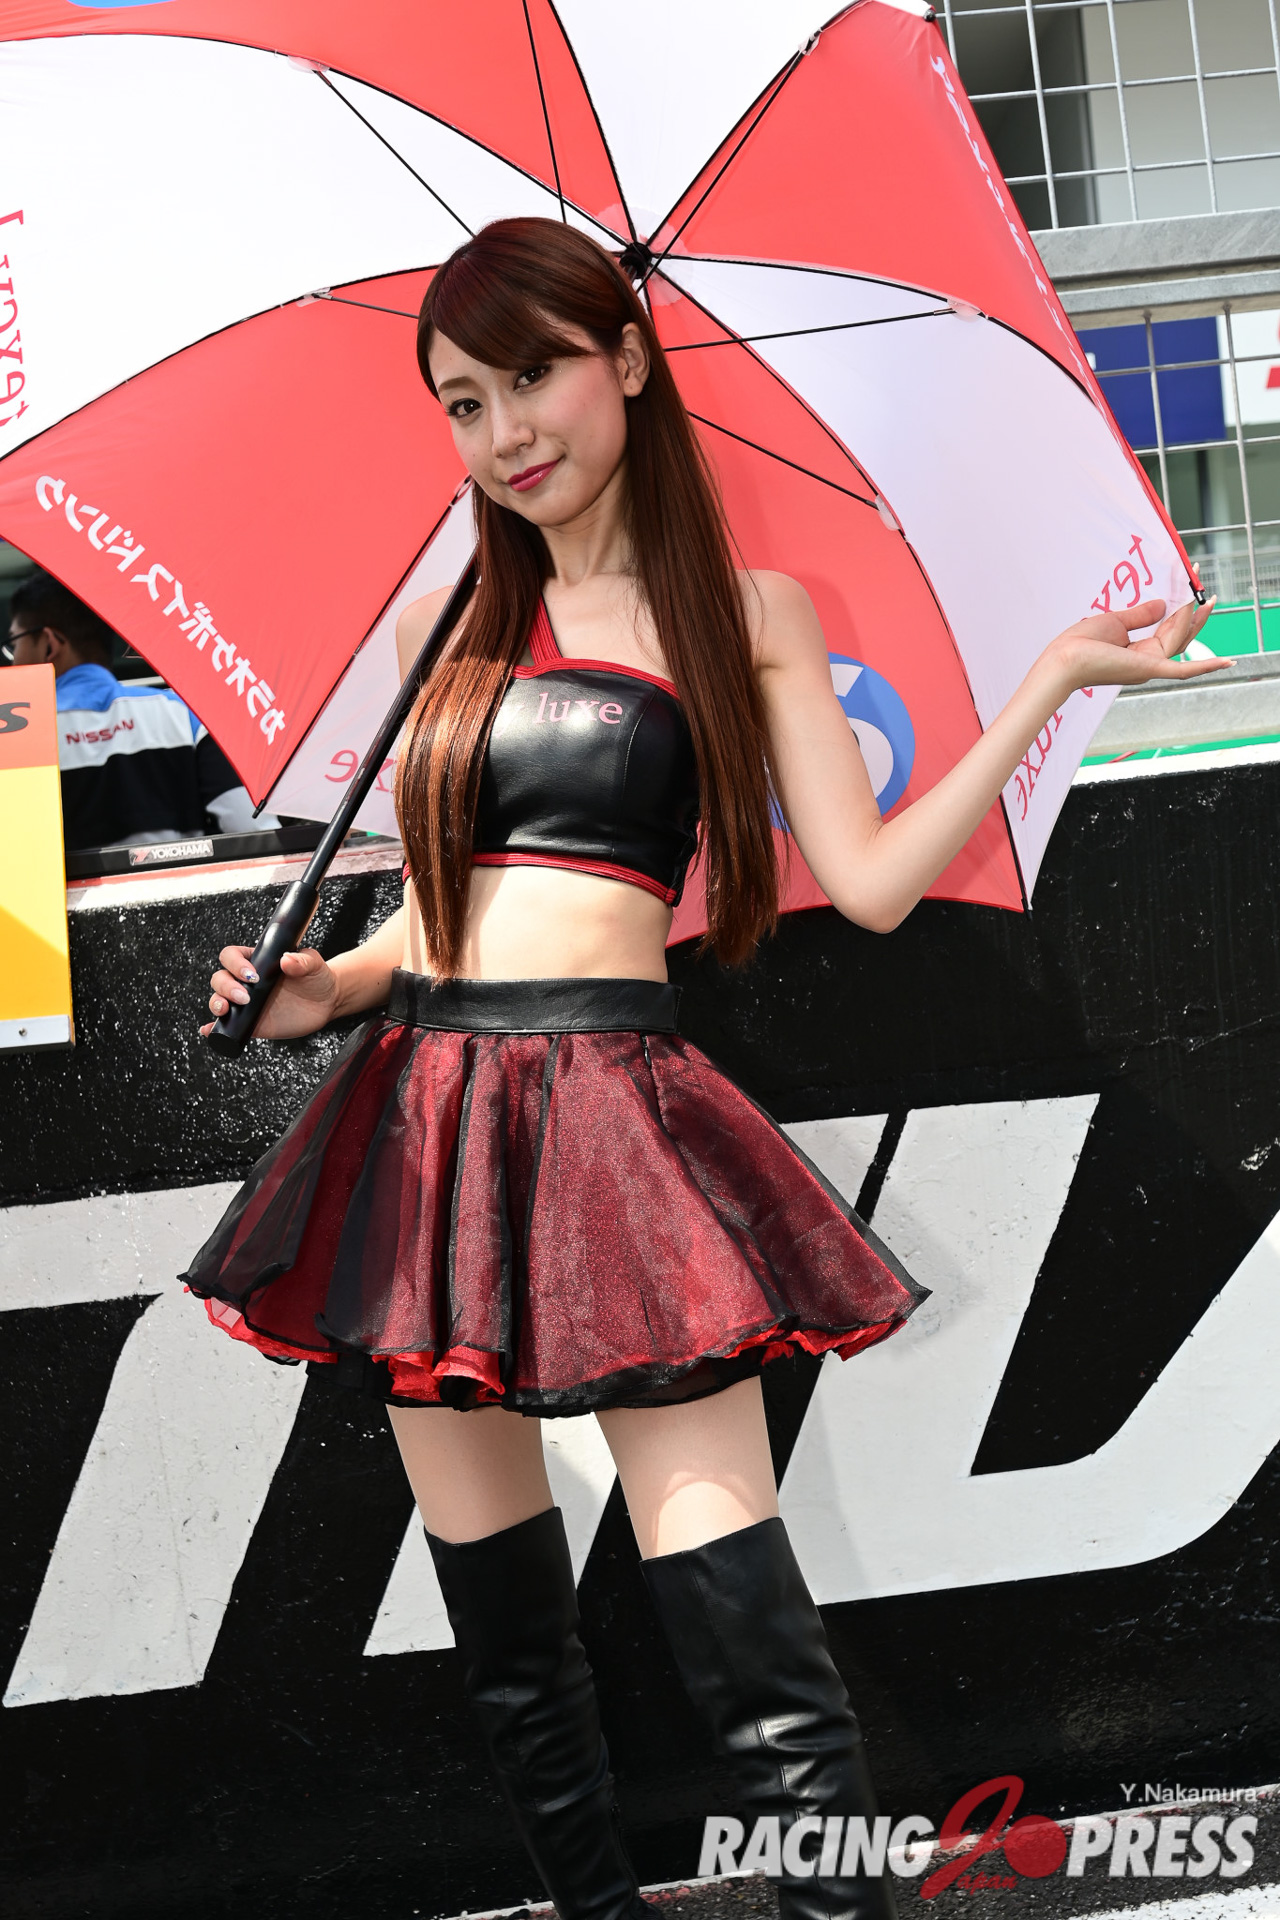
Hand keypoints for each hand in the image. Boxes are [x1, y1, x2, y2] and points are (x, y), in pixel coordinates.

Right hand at [200, 943, 338, 1040]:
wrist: (326, 1002)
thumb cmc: (317, 977)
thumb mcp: (314, 964)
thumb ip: (302, 960)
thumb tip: (287, 960)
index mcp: (257, 962)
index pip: (231, 956)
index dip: (235, 964)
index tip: (252, 976)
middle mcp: (246, 982)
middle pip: (219, 979)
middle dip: (226, 987)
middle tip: (246, 997)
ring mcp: (246, 1003)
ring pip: (219, 1000)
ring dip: (216, 1004)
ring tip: (226, 1010)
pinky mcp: (251, 1023)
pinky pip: (227, 1026)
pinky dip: (214, 1029)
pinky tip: (209, 1031)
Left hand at [1046, 593, 1228, 693]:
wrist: (1062, 660)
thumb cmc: (1080, 644)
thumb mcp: (1114, 622)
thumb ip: (1140, 615)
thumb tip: (1161, 604)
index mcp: (1141, 652)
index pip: (1170, 629)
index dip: (1182, 608)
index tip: (1190, 586)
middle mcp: (1149, 661)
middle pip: (1182, 635)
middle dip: (1195, 612)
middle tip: (1208, 592)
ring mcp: (1150, 666)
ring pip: (1181, 638)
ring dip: (1193, 616)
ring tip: (1201, 594)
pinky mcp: (1148, 668)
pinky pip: (1183, 669)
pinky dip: (1205, 666)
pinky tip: (1228, 662)